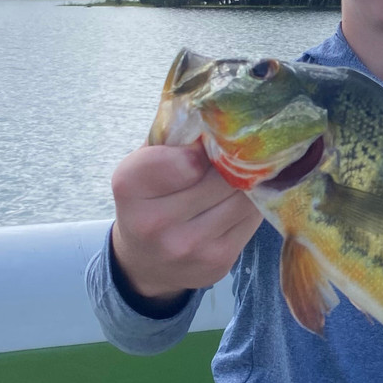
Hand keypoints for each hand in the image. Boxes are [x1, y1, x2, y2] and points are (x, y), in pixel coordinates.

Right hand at [110, 141, 262, 303]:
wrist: (146, 262)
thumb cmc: (150, 198)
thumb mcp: (145, 162)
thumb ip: (175, 138)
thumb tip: (225, 120)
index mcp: (130, 186)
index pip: (187, 158)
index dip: (207, 147)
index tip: (208, 145)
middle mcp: (155, 222)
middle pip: (222, 178)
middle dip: (234, 163)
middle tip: (237, 153)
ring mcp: (188, 246)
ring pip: (243, 199)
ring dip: (248, 183)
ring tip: (241, 175)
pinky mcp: (218, 261)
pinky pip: (252, 220)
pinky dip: (252, 206)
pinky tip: (240, 200)